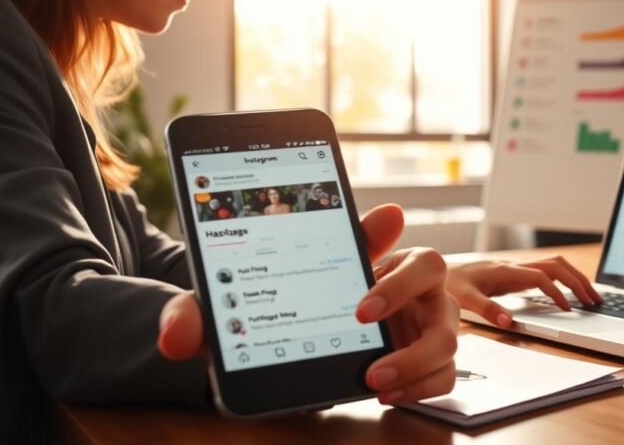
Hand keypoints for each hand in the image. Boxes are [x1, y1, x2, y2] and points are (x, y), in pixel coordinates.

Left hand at [157, 204, 459, 404]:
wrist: (303, 345)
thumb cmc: (280, 313)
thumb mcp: (239, 311)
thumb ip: (203, 317)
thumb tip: (174, 336)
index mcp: (359, 255)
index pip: (384, 230)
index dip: (382, 232)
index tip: (372, 260)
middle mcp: (402, 283)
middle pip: (435, 268)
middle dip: (402, 292)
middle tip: (361, 319)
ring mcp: (423, 322)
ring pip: (448, 332)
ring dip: (416, 357)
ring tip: (374, 379)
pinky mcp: (430, 360)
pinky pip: (446, 372)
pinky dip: (422, 387)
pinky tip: (386, 394)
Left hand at [446, 256, 602, 327]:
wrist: (435, 272)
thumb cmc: (448, 284)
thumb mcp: (463, 299)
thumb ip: (486, 308)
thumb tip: (508, 321)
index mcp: (505, 271)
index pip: (542, 277)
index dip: (558, 293)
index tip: (569, 310)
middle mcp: (513, 266)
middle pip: (556, 266)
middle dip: (578, 281)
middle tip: (595, 300)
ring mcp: (514, 269)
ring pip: (554, 265)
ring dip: (574, 277)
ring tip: (590, 296)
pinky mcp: (512, 274)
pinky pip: (544, 272)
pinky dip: (562, 280)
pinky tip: (566, 295)